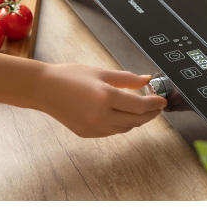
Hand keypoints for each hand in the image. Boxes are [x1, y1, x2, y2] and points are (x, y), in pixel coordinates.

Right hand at [36, 64, 167, 137]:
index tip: (162, 100)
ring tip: (142, 110)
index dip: (155, 104)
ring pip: (126, 128)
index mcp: (106, 96)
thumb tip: (147, 80)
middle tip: (157, 107)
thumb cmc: (71, 76)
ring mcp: (94, 127)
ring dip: (137, 120)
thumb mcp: (101, 72)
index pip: (140, 105)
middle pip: (137, 120)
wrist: (44, 89)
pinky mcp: (87, 134)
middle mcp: (101, 115)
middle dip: (151, 114)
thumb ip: (127, 79)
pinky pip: (112, 131)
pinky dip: (122, 124)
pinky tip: (123, 114)